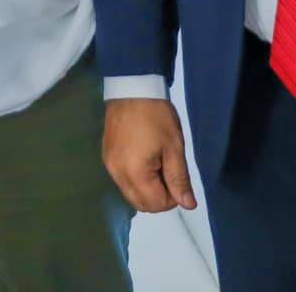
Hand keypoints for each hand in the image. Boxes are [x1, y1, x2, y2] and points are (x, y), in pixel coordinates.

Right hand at [103, 97, 196, 212]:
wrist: (132, 89)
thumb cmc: (157, 117)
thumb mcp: (174, 147)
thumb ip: (179, 180)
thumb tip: (188, 205)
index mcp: (135, 173)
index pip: (155, 204)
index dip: (172, 197)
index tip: (178, 177)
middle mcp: (117, 174)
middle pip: (140, 204)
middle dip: (159, 197)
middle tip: (169, 172)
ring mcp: (109, 166)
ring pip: (131, 194)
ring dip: (147, 189)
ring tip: (158, 164)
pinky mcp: (106, 157)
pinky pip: (122, 181)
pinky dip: (136, 179)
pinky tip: (145, 159)